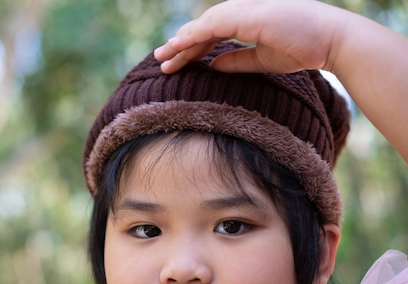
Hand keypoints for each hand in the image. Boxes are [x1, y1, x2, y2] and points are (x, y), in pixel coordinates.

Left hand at [154, 0, 344, 73]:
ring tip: (163, 57)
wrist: (329, 40)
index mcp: (244, 21)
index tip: (174, 63)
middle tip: (160, 60)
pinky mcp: (244, 16)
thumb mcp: (261, 59)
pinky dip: (192, 37)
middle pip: (201, 30)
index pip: (209, 35)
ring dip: (180, 42)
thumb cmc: (302, 48)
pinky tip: (178, 47)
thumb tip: (213, 66)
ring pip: (201, 27)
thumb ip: (236, 61)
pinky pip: (210, 27)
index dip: (190, 49)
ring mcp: (241, 11)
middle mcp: (239, 12)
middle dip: (179, 46)